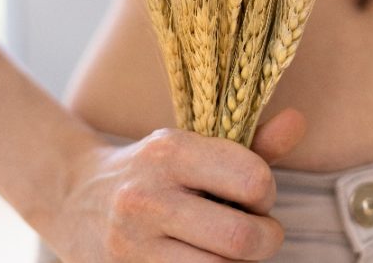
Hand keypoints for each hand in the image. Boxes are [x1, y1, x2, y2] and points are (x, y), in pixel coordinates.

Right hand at [46, 109, 305, 261]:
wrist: (73, 199)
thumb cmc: (156, 172)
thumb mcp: (197, 147)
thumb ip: (255, 144)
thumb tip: (299, 122)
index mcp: (171, 151)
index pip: (253, 180)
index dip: (267, 194)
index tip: (255, 196)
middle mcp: (147, 197)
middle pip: (243, 238)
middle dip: (265, 239)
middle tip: (254, 232)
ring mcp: (131, 245)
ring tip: (226, 248)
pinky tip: (201, 259)